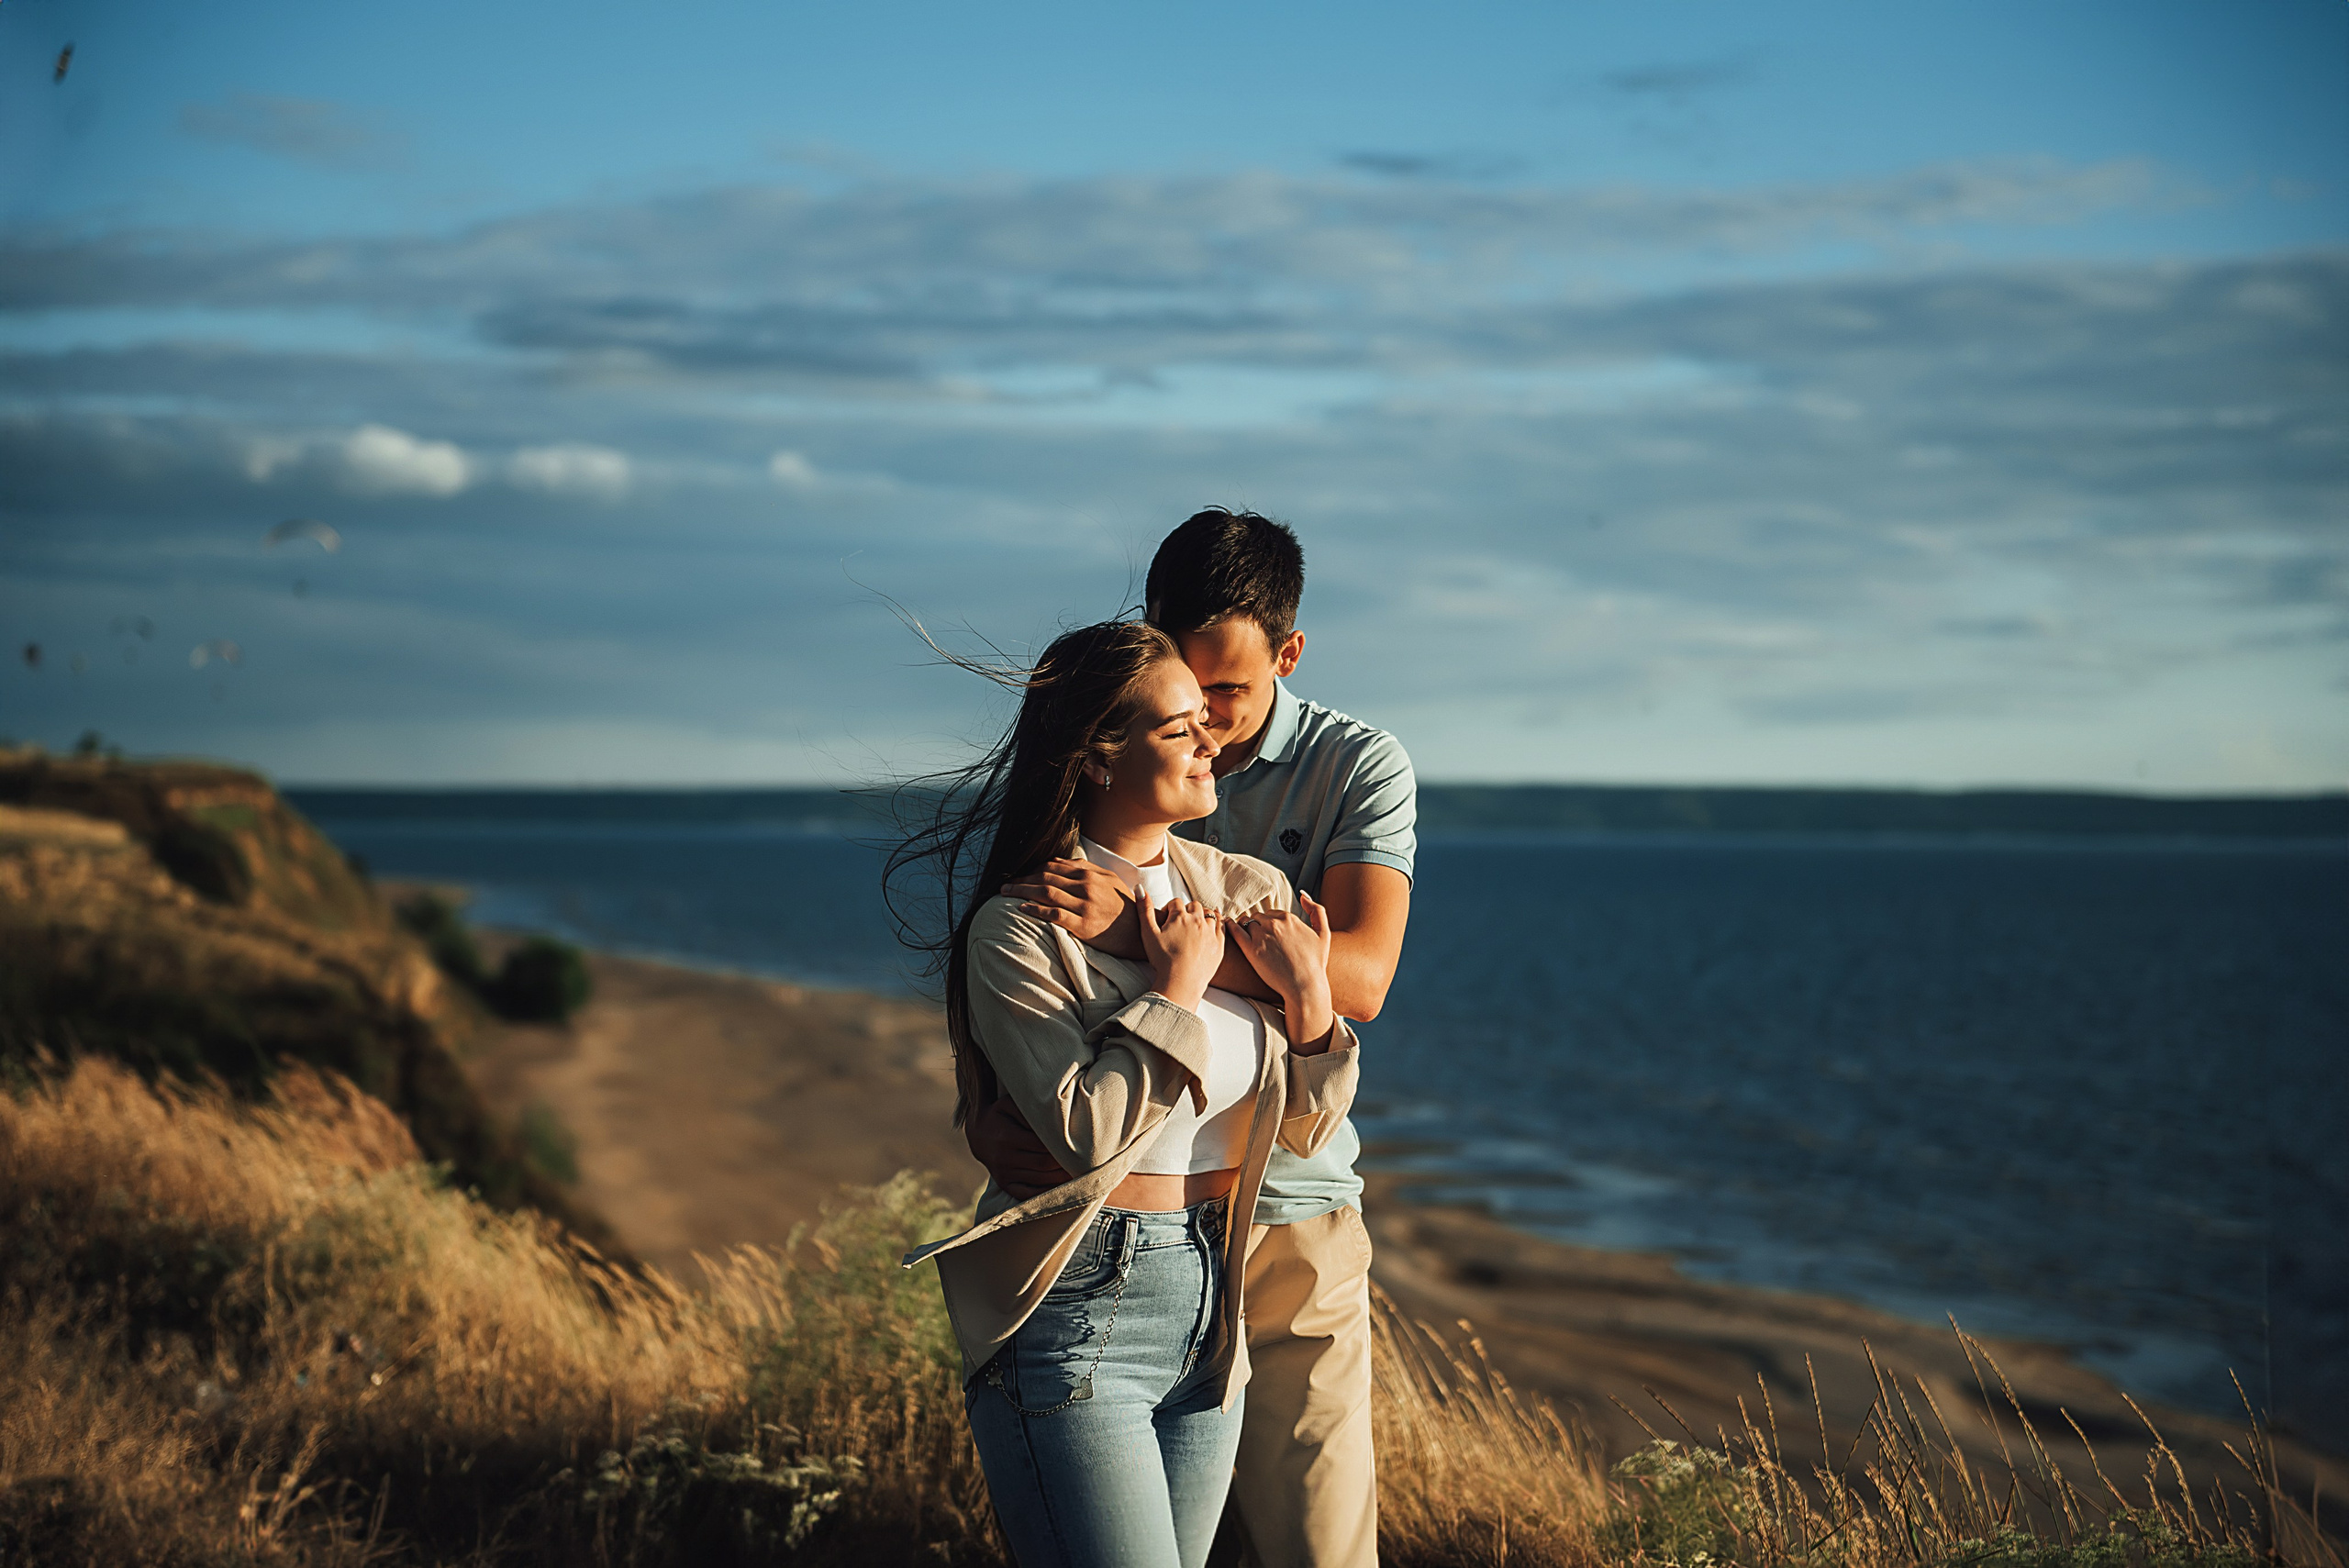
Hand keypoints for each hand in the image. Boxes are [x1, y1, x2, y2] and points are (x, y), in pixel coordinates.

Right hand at [963, 1094, 1070, 1198]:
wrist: (978, 1133)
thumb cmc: (1001, 1115)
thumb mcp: (1010, 1104)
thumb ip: (1030, 1110)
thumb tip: (1053, 1123)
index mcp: (1007, 1137)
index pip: (1042, 1145)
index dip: (1062, 1146)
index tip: (1079, 1144)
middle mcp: (1004, 1158)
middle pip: (1044, 1164)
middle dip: (1066, 1163)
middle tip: (1085, 1160)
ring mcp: (1003, 1174)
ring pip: (1040, 1180)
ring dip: (1061, 1178)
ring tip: (1080, 1172)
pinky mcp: (1004, 1184)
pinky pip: (1028, 1194)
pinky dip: (1046, 1192)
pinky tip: (1062, 1187)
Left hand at [1002, 858, 1142, 955]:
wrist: (1143, 930)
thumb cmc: (1125, 906)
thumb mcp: (1110, 880)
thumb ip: (1087, 870)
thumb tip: (1062, 862)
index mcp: (1090, 874)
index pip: (1053, 866)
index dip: (1032, 870)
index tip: (1019, 875)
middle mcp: (1086, 886)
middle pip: (1045, 877)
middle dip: (1021, 879)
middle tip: (1004, 885)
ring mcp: (1085, 905)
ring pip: (1046, 893)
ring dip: (1022, 891)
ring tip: (1006, 894)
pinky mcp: (1084, 925)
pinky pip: (1055, 914)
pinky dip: (1036, 909)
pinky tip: (1023, 908)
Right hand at [1137, 895, 1224, 1013]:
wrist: (1181, 984)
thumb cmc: (1162, 960)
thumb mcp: (1148, 934)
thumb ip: (1144, 910)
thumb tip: (1139, 888)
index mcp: (1180, 917)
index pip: (1176, 903)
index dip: (1169, 910)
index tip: (1166, 921)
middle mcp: (1198, 921)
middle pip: (1194, 906)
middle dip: (1186, 911)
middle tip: (1180, 924)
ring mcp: (1211, 932)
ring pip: (1209, 914)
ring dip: (1202, 916)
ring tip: (1194, 926)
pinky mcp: (1219, 945)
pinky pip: (1222, 926)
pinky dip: (1218, 922)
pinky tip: (1211, 926)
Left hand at [1227, 892, 1336, 1050]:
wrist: (1305, 986)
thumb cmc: (1315, 963)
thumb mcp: (1324, 933)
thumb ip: (1317, 910)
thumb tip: (1303, 895)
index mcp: (1289, 918)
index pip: (1272, 913)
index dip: (1270, 923)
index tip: (1269, 933)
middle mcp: (1274, 923)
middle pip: (1258, 917)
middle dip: (1258, 925)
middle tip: (1258, 938)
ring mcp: (1262, 935)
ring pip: (1246, 922)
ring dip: (1245, 927)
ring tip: (1246, 937)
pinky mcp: (1251, 949)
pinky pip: (1235, 931)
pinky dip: (1230, 926)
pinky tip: (1228, 925)